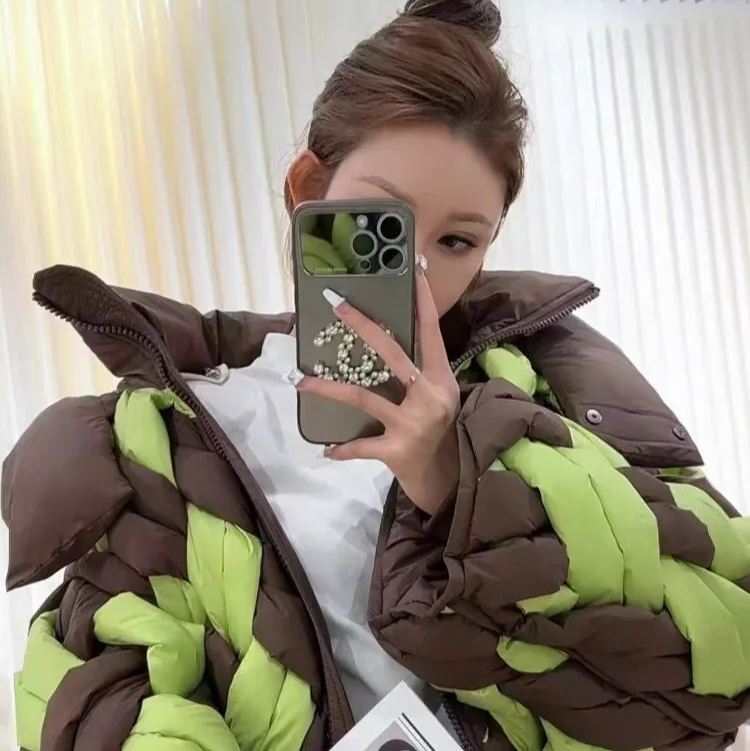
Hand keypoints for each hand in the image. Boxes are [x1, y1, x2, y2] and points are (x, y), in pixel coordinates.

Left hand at [296, 261, 460, 513]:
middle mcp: (429, 395)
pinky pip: (362, 446)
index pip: (431, 331)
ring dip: (329, 388)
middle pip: (392, 353)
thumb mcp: (437, 396)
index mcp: (439, 378)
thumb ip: (418, 372)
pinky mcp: (397, 450)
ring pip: (364, 397)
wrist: (447, 480)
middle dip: (364, 326)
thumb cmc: (437, 432)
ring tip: (302, 381)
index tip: (413, 270)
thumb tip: (386, 340)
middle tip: (338, 305)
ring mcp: (413, 423)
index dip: (422, 300)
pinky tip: (326, 450)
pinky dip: (343, 449)